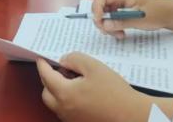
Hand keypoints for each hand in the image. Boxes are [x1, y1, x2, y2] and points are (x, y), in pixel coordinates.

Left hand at [37, 54, 151, 121]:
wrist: (131, 115)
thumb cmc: (113, 91)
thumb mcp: (93, 66)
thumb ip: (74, 59)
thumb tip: (63, 61)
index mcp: (64, 94)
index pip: (46, 76)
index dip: (43, 65)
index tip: (41, 59)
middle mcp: (64, 109)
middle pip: (47, 93)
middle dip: (48, 79)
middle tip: (59, 68)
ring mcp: (71, 119)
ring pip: (56, 103)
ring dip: (57, 90)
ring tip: (72, 79)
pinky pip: (66, 111)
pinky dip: (67, 100)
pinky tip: (81, 92)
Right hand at [91, 0, 161, 36]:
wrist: (170, 12)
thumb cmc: (157, 12)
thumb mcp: (138, 19)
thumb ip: (120, 22)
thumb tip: (104, 25)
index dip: (96, 8)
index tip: (100, 22)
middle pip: (101, 4)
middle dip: (101, 19)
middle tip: (108, 32)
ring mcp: (122, 0)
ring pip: (106, 11)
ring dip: (108, 24)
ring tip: (119, 34)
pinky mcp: (124, 7)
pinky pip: (113, 14)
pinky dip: (114, 24)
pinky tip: (121, 31)